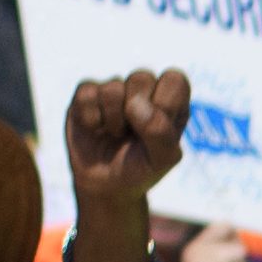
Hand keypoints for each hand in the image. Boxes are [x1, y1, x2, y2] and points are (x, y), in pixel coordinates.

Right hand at [64, 68, 201, 216]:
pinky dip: (90, 118)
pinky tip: (95, 129)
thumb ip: (159, 132)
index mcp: (171, 101)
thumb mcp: (162, 159)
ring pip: (112, 87)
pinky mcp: (87, 94)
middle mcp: (144, 90)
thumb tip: (135, 103)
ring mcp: (114, 90)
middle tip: (133, 134)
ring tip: (116, 133)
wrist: (106, 184)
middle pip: (141, 77)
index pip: (174, 78)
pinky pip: (86, 93)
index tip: (159, 127)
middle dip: (136, 113)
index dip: (165, 103)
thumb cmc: (141, 168)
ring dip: (113, 119)